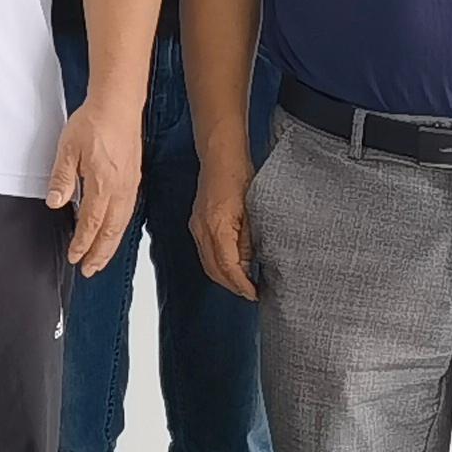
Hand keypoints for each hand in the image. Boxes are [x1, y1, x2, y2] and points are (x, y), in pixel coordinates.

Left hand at [46, 96, 143, 277]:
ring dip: (111, 244)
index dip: (82, 244)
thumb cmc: (94, 122)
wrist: (118, 104)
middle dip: (100, 253)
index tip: (74, 257)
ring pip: (122, 224)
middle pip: (111, 231)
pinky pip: (129, 211)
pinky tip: (113, 231)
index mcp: (102, 185)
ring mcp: (130, 185)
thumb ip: (62, 179)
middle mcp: (120, 190)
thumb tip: (56, 204)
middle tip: (90, 270)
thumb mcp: (67, 150)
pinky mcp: (134, 178)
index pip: (91, 224)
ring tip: (101, 258)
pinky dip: (120, 228)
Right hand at [191, 169, 258, 303]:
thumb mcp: (252, 212)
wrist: (220, 157)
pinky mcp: (196, 224)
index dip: (241, 284)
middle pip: (214, 270)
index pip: (228, 267)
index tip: (254, 294)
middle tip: (252, 293)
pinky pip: (204, 252)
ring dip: (224, 277)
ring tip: (244, 283)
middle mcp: (202, 230)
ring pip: (207, 263)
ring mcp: (196, 227)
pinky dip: (217, 264)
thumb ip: (248, 241)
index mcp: (217, 227)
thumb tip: (249, 266)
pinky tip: (232, 265)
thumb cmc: (239, 177)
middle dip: (232, 285)